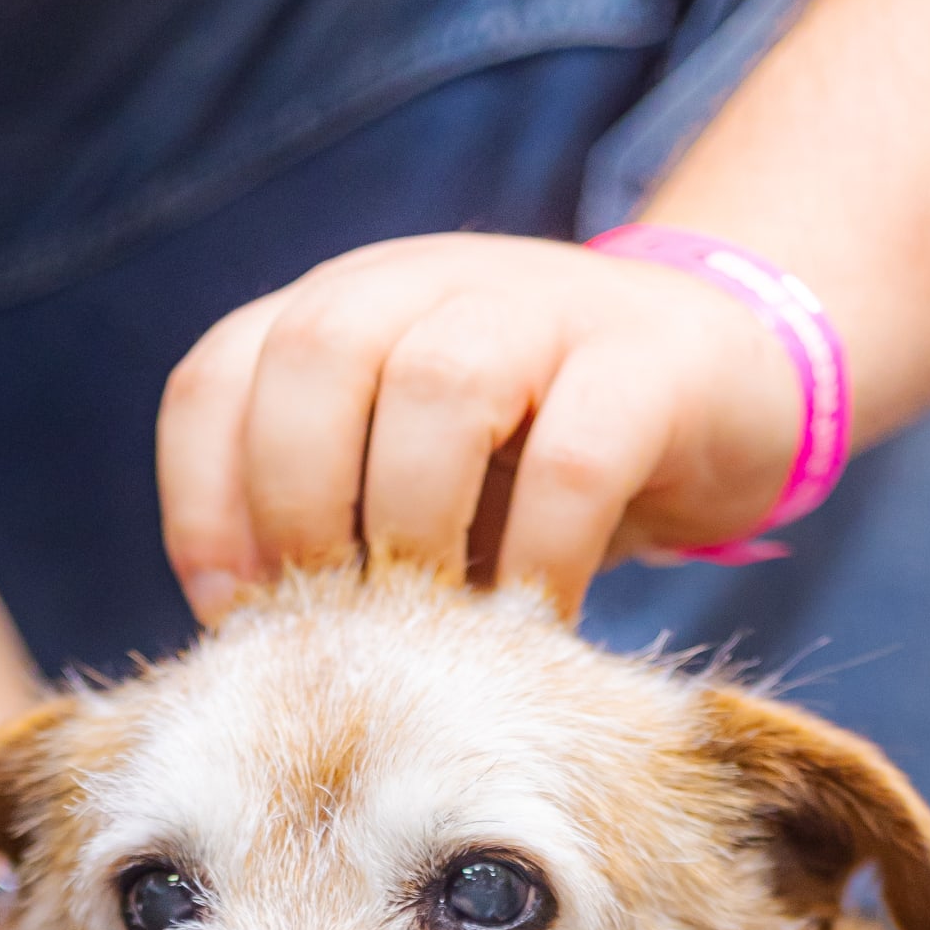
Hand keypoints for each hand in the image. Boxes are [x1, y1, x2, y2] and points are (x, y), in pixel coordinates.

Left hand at [157, 232, 804, 622]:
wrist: (724, 385)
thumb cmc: (537, 465)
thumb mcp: (411, 485)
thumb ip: (327, 528)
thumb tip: (242, 644)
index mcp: (344, 312)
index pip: (217, 379)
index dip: (205, 506)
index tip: (239, 616)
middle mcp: (427, 284)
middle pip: (314, 356)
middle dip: (301, 507)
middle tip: (337, 620)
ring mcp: (543, 308)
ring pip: (441, 389)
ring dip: (419, 526)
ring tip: (434, 625)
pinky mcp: (649, 364)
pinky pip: (579, 459)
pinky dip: (542, 559)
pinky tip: (536, 627)